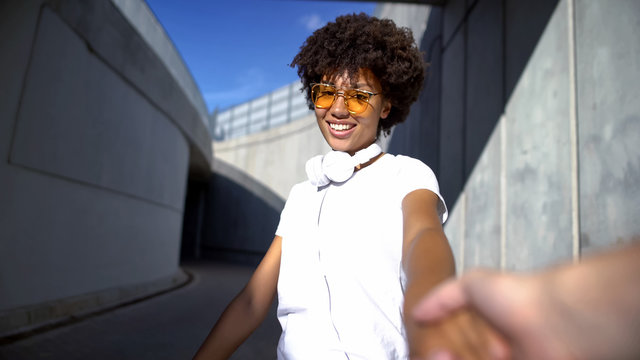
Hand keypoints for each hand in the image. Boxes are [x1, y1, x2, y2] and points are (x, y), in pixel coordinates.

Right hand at [412, 270, 572, 359]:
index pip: (450, 344)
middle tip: (439, 354)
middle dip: (442, 357)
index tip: (428, 349)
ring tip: (449, 355)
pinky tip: (465, 356)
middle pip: (458, 356)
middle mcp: (494, 349)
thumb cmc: (519, 296)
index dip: (435, 348)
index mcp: (485, 327)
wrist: (556, 319)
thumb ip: (441, 297)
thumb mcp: (472, 285)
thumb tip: (416, 313)